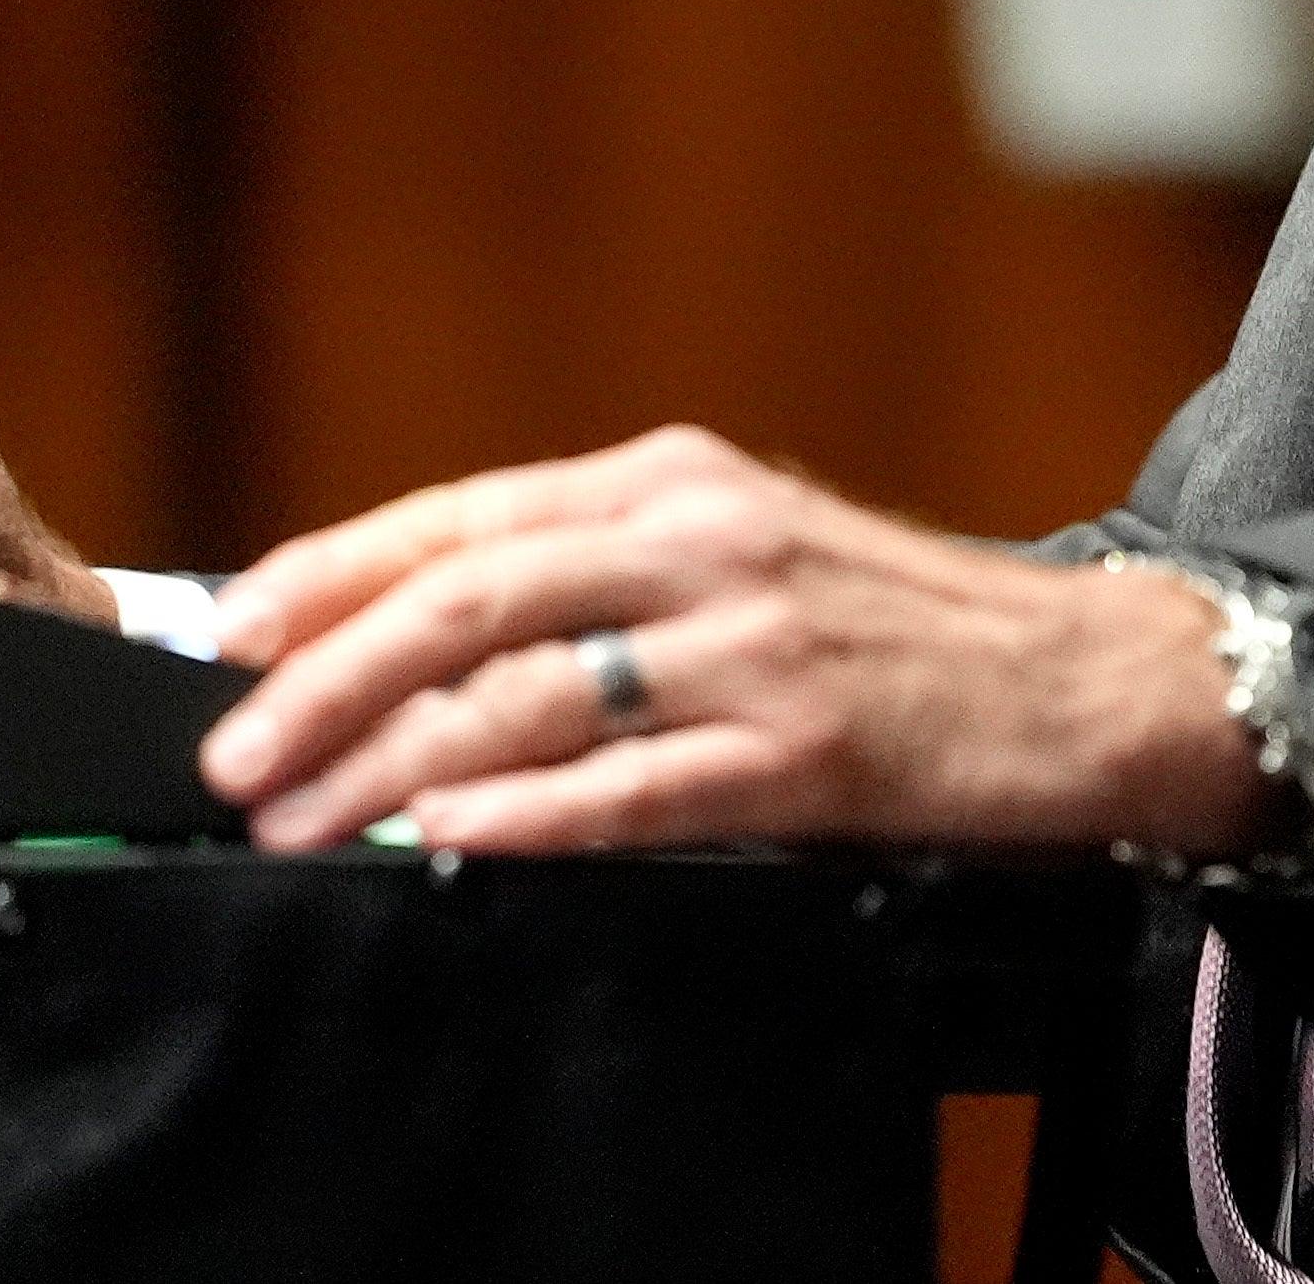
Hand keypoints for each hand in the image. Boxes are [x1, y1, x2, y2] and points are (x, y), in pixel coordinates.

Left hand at [195, 424, 1272, 860]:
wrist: (1084, 676)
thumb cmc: (900, 624)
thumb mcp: (743, 551)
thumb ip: (603, 575)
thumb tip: (418, 635)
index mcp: (672, 479)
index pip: (463, 517)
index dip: (331, 572)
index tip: (230, 630)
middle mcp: (701, 540)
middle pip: (469, 600)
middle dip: (327, 679)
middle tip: (236, 755)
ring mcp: (753, 642)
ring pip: (528, 698)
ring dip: (394, 765)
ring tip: (311, 821)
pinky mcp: (803, 746)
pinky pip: (634, 785)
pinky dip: (528, 812)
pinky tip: (453, 833)